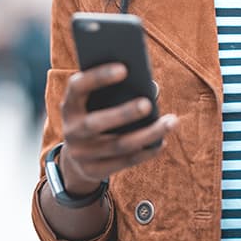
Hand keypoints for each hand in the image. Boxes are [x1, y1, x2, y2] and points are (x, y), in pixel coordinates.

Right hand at [58, 63, 177, 195]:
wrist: (76, 158)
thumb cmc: (96, 115)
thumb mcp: (96, 103)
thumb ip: (117, 91)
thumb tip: (151, 88)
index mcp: (69, 105)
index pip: (78, 87)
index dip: (98, 77)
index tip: (124, 69)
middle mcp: (71, 130)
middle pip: (96, 123)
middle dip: (123, 113)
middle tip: (148, 104)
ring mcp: (80, 154)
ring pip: (118, 145)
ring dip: (148, 134)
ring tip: (171, 122)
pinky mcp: (93, 171)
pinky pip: (124, 162)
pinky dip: (146, 151)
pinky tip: (162, 141)